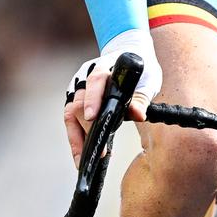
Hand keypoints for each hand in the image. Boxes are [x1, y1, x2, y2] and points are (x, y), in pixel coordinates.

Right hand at [63, 29, 158, 165]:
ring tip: (84, 159)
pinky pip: (70, 120)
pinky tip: (81, 153)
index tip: (92, 117)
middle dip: (87, 128)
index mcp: (104, 67)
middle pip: (79, 101)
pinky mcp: (75, 99)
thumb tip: (139, 115)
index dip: (92, 99)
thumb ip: (141, 98)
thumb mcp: (146, 81)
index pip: (95, 81)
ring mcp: (78, 88)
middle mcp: (86, 77)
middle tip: (98, 150)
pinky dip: (75, 137)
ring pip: (70, 113)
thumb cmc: (138, 70)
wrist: (130, 57)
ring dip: (76, 138)